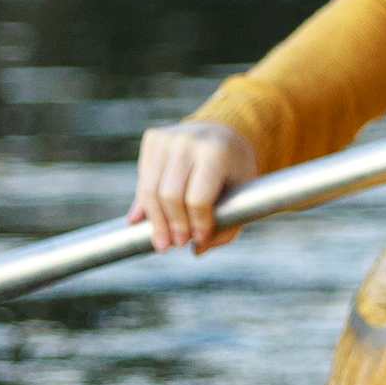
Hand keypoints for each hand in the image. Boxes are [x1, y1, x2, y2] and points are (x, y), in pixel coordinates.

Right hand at [133, 118, 257, 254]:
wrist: (222, 133)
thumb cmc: (234, 171)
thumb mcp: (241, 196)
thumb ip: (226, 227)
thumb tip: (197, 250)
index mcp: (216, 151)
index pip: (198, 199)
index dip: (198, 224)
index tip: (200, 239)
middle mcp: (188, 140)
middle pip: (170, 196)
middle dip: (174, 225)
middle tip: (179, 244)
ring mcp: (167, 137)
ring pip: (150, 191)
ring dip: (156, 221)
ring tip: (163, 242)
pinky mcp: (152, 138)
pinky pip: (144, 181)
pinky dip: (146, 205)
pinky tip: (151, 221)